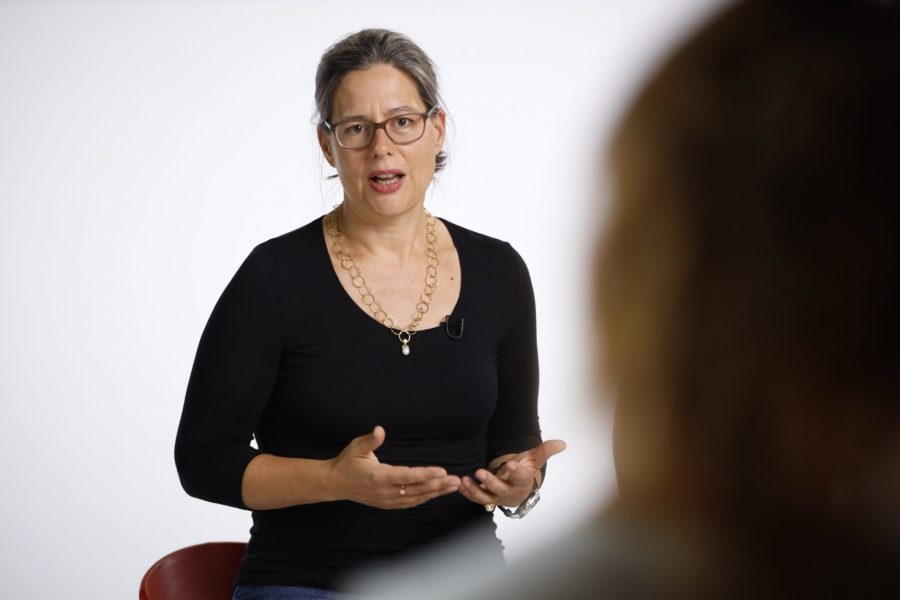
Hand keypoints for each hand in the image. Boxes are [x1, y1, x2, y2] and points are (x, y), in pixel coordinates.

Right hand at [327, 426, 459, 508]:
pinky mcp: (387, 504)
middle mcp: (385, 491)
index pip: (408, 476)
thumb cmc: (347, 462)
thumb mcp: (356, 447)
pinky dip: (425, 498)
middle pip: (417, 490)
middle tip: (456, 480)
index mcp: (379, 477)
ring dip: (436, 493)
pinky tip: (437, 492)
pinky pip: (410, 503)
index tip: (442, 471)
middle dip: (438, 485)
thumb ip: (371, 440)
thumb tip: (380, 429)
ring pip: (416, 498)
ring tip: (453, 486)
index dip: (426, 474)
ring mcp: (387, 500)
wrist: (335, 483)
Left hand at [459, 439, 566, 508]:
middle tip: (480, 472)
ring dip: (473, 490)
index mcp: (521, 480)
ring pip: (485, 497)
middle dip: (490, 481)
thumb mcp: (534, 459)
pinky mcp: (485, 497)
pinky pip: (475, 498)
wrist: (517, 489)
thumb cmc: (525, 470)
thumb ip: (545, 450)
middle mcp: (509, 490)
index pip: (521, 476)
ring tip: (464, 480)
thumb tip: (563, 443)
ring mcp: (496, 496)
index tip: (512, 464)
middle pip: (500, 489)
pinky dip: (466, 492)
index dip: (517, 471)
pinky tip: (459, 484)